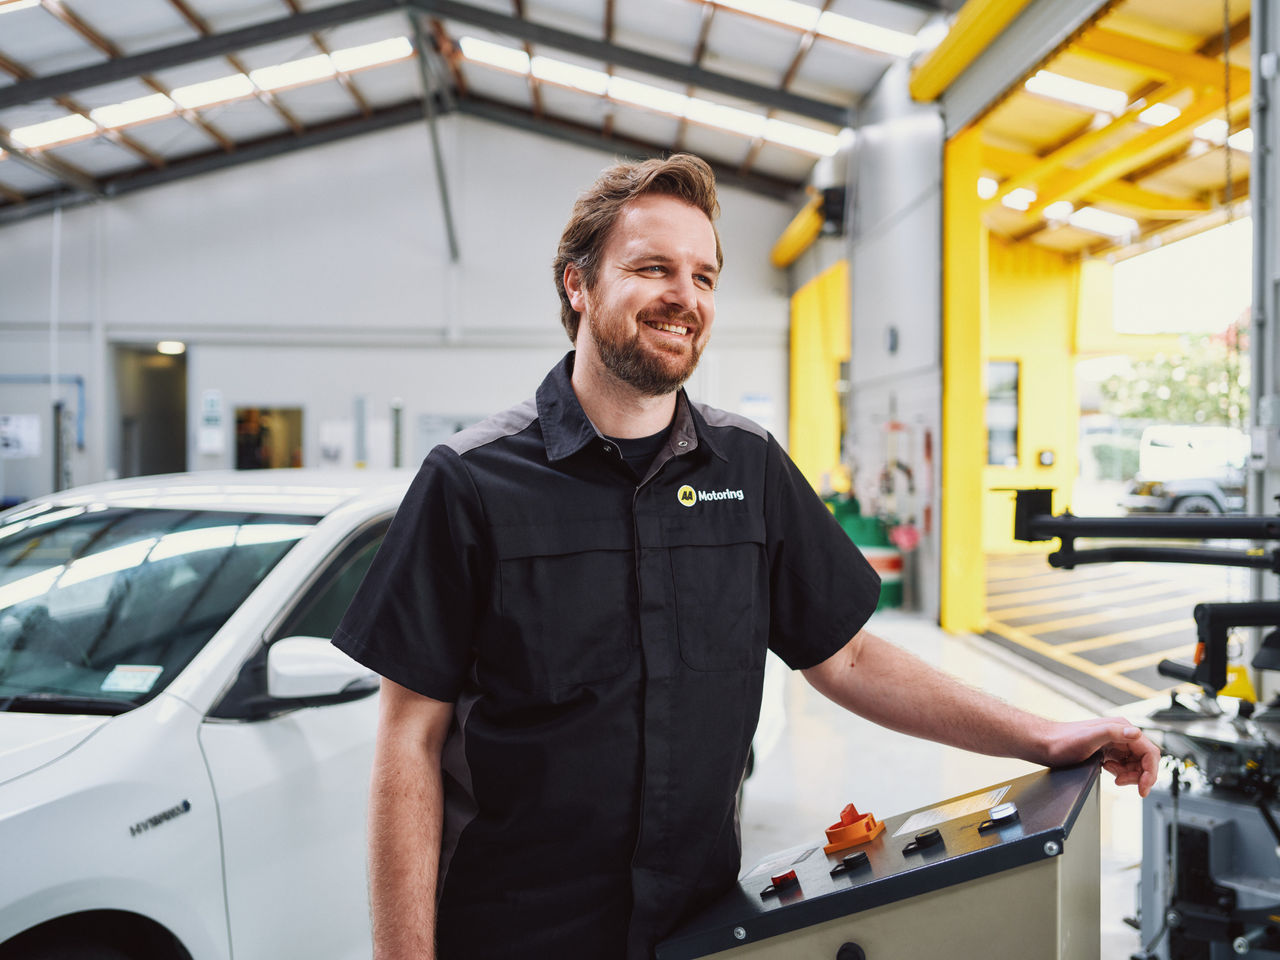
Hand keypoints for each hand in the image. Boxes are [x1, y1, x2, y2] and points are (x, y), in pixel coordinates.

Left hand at [1041, 717, 1159, 797]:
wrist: (1045, 745)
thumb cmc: (1062, 741)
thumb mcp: (1089, 737)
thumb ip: (1112, 733)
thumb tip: (1135, 732)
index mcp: (1121, 728)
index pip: (1150, 752)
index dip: (1150, 772)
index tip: (1143, 788)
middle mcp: (1120, 734)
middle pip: (1145, 760)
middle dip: (1139, 775)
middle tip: (1124, 784)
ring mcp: (1114, 743)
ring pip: (1135, 764)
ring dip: (1129, 775)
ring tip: (1114, 777)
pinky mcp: (1108, 751)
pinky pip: (1124, 766)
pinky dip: (1121, 773)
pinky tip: (1108, 771)